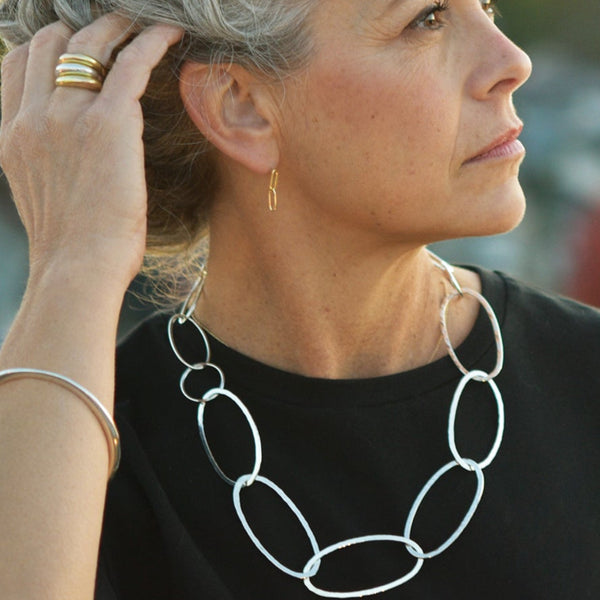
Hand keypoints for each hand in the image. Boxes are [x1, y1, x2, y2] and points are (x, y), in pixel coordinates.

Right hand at [0, 15, 182, 288]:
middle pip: (51, 44)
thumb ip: (44, 160)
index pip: (19, 63)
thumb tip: (68, 152)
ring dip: (116, 27)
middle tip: (114, 30)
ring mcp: (66, 115)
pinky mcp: (108, 123)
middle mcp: (32, 116)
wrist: (78, 268)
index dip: (47, 47)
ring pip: (88, 44)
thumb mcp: (40, 195)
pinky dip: (152, 41)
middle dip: (81, 30)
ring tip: (139, 25)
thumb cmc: (70, 245)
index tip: (75, 47)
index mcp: (12, 133)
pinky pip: (131, 63)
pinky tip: (170, 33)